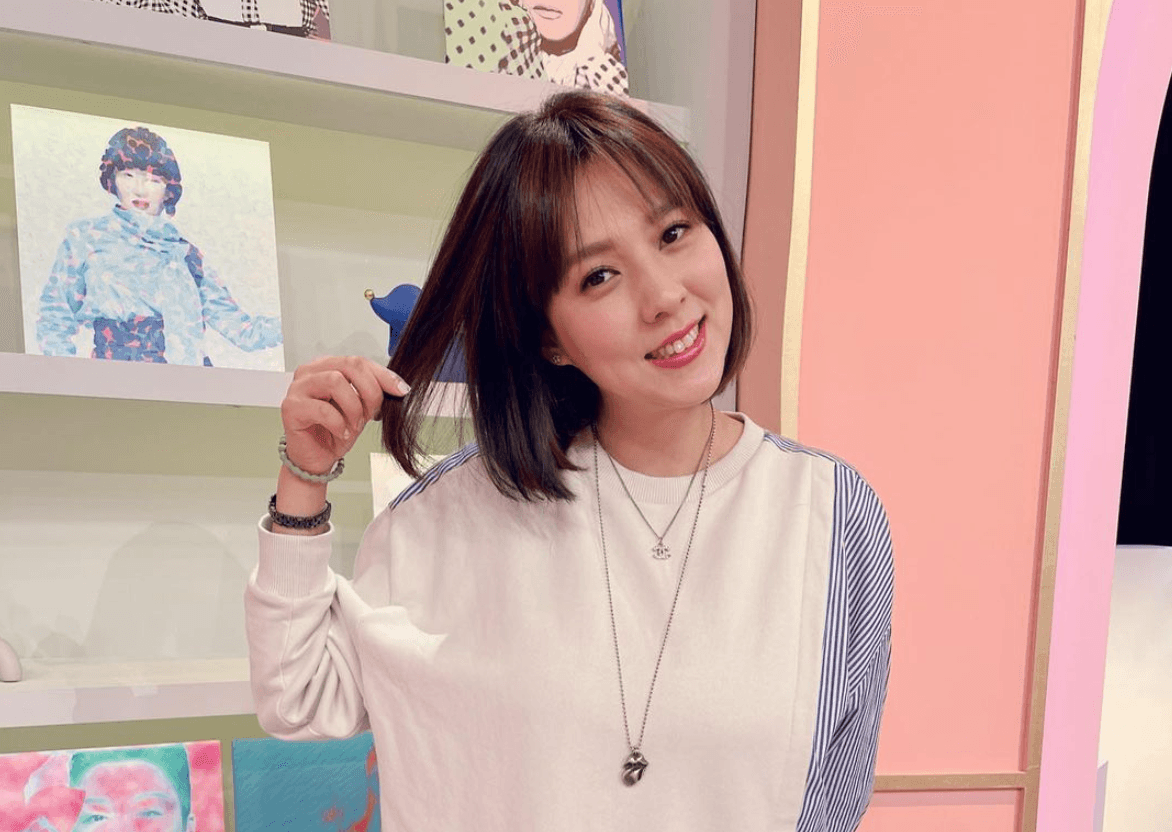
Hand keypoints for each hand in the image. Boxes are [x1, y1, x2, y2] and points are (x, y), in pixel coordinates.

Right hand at [280, 356, 409, 474]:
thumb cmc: (336, 430)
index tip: (401, 390)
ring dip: (353, 407)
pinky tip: (341, 433)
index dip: (383, 375)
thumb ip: (373, 391)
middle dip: (370, 391)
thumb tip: (399, 386)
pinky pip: (323, 409)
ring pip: (335, 381)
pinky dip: (339, 423)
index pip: (359, 361)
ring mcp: (297, 388)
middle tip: (372, 414)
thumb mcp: (362, 408)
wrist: (317, 458)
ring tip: (353, 425)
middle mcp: (309, 372)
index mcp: (326, 366)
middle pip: (349, 366)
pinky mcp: (291, 407)